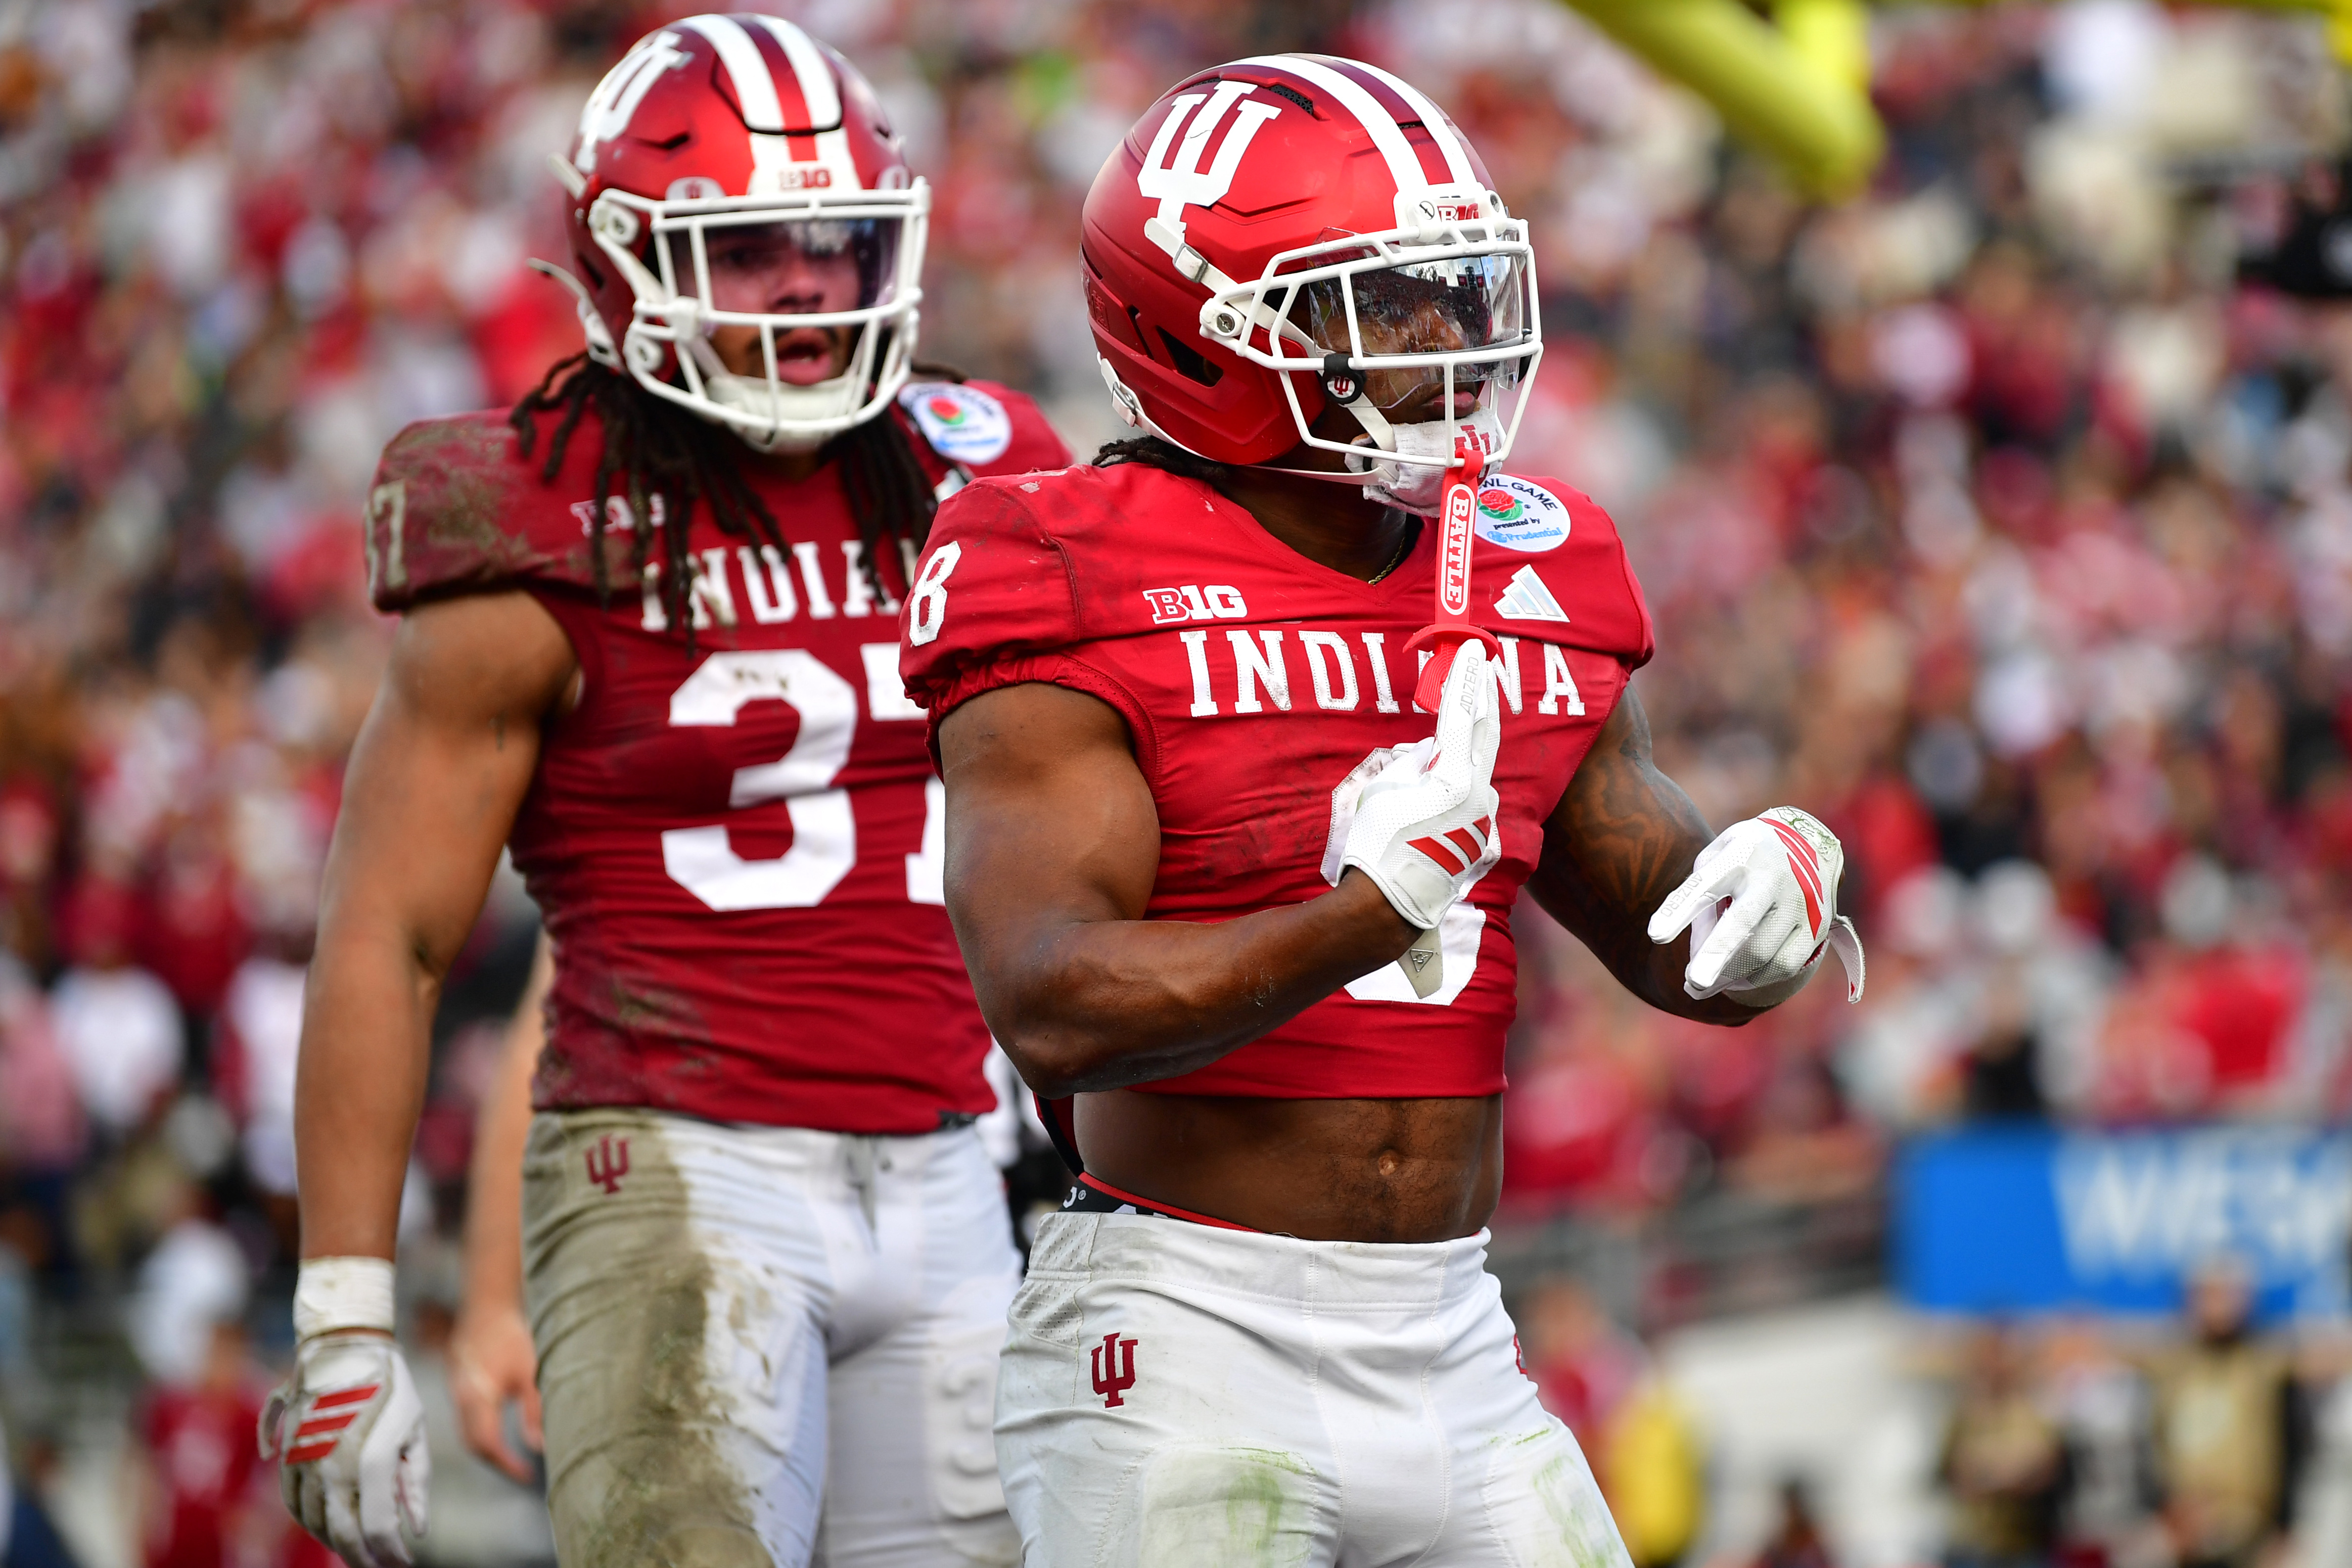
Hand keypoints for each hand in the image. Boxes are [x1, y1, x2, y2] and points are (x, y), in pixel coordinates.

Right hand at [260, 1332, 429, 1567]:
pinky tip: (329, 1526)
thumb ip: (416, 1483)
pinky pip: (294, 1504)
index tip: (404, 1562)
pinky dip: (312, 1523)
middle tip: (380, 1564)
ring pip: (316, 1524)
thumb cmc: (390, 1388)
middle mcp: (333, 1468)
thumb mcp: (416, 1430)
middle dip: (363, 1558)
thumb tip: (416, 1530)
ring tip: (359, 1549)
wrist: (344, 1350)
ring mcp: (305, 1464)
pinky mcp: (288, 1457)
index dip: (391, 1553)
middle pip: (343, 1536)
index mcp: (372, 1461)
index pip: (379, 1528)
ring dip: (337, 1543)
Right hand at [449, 1297, 542, 1483]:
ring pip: (468, 1435)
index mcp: (477, 1398)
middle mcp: (461, 1400)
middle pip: (474, 1444)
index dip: (507, 1464)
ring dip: (488, 1451)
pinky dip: (481, 1436)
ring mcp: (456, 1394)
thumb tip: (538, 1446)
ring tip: (513, 1461)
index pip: (488, 1444)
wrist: (486, 1308)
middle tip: (522, 1473)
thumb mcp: (530, 1372)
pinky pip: (466, 1423)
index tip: (527, 1476)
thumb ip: (534, 1410)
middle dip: (497, 1462)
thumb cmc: (511, 1336)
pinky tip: (499, 1437)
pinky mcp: (458, 1389)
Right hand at [1340, 643, 1502, 929]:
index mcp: (1453, 776)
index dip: (1464, 676)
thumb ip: (1411, 761)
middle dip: (1482, 698)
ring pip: (1475, 772)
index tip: (1472, 646)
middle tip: (1480, 668)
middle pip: (1485, 733)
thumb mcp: (1381, 789)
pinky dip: (1455, 791)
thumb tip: (1430, 753)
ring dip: (1459, 757)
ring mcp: (1484, 820)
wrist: (1387, 908)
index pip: (1461, 712)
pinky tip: (1431, 804)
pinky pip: (1470, 802)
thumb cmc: (1374, 845)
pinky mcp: (1481, 841)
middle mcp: (1479, 795)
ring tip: (1426, 765)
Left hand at [1646, 807, 1864, 1006]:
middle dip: (1717, 955)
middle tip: (1693, 983)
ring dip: (1730, 977)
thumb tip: (1696, 960)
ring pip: (1764, 953)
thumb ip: (1700, 904)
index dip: (1680, 910)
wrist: (1807, 842)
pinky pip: (1786, 964)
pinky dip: (1757, 979)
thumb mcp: (1714, 862)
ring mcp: (1800, 903)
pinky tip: (1735, 981)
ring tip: (1702, 986)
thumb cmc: (1743, 857)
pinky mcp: (1818, 926)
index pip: (1706, 884)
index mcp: (1740, 855)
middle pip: (1744, 923)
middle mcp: (1773, 878)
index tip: (1655, 935)